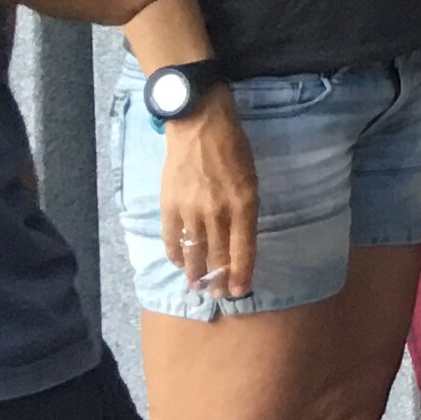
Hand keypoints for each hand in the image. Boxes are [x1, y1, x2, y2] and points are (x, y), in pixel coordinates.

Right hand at [156, 87, 261, 301]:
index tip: (239, 291)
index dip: (240, 274)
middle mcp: (217, 212)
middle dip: (218, 278)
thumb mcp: (251, 180)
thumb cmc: (233, 150)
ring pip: (193, 252)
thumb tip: (239, 240)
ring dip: (196, 273)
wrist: (199, 125)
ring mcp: (191, 210)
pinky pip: (171, 239)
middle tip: (217, 294)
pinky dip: (175, 255)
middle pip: (217, 255)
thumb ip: (245, 211)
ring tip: (198, 286)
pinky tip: (180, 263)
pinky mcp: (169, 205)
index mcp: (244, 204)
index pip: (243, 249)